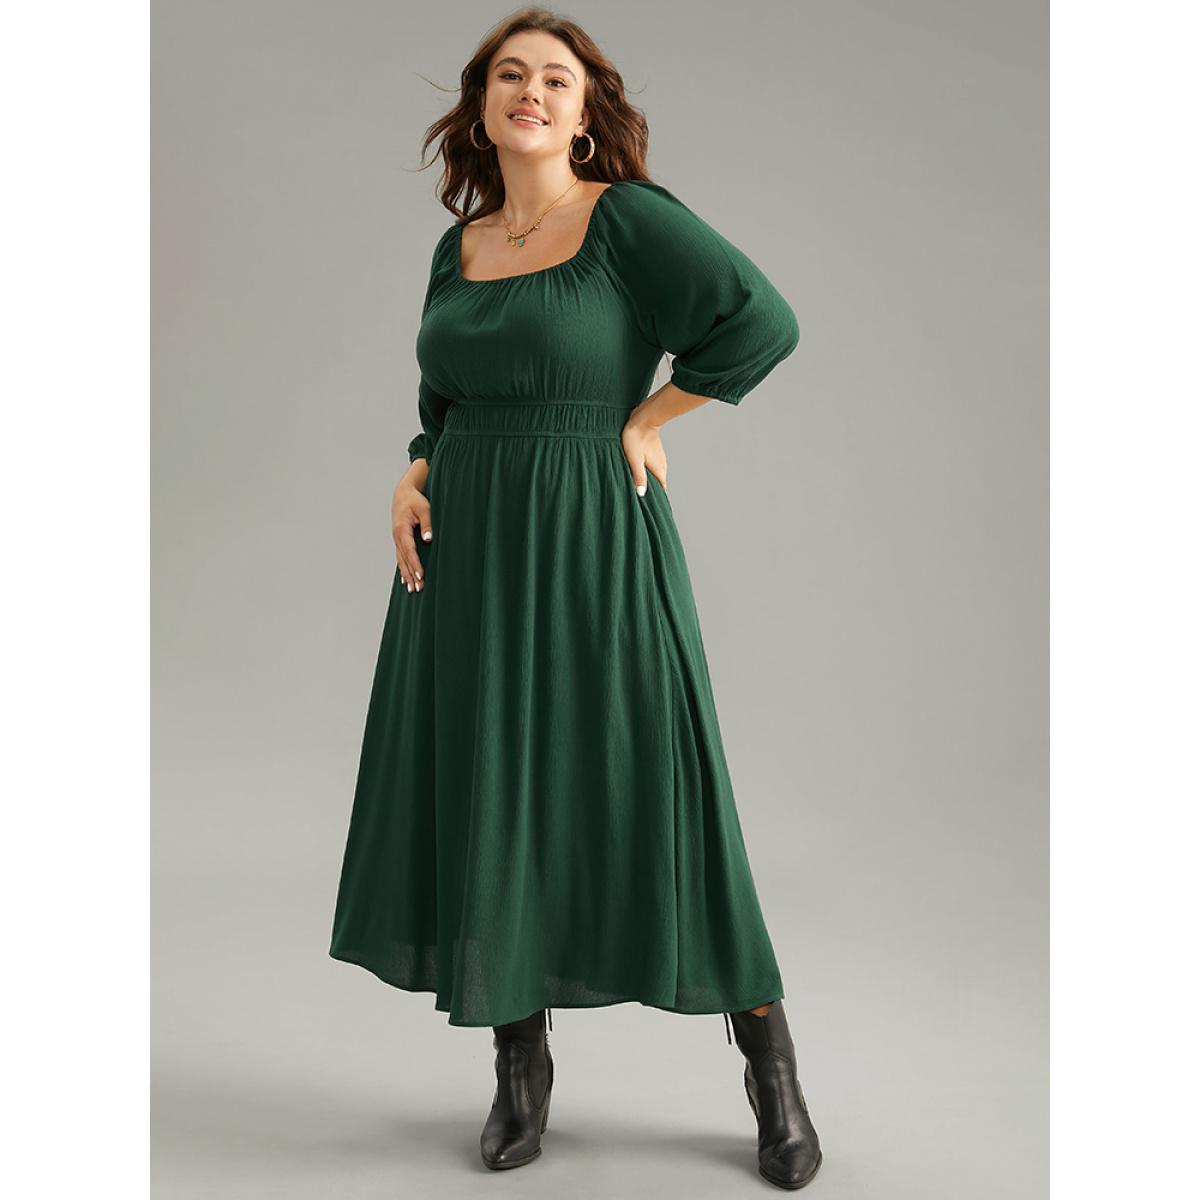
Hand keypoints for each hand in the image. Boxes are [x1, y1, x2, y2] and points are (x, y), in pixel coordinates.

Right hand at [392, 477, 432, 591]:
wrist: (403, 494)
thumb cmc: (415, 500)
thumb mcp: (424, 508)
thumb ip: (427, 523)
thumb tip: (428, 539)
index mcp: (402, 529)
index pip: (409, 550)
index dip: (415, 564)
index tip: (421, 576)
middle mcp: (397, 536)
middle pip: (404, 559)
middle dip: (411, 575)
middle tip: (417, 589)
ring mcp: (397, 539)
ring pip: (401, 561)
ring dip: (406, 575)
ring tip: (411, 589)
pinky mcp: (399, 540)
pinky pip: (400, 557)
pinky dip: (403, 569)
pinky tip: (405, 579)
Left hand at [620, 412, 666, 495]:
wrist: (642, 418)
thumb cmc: (636, 437)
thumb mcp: (634, 459)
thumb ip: (639, 477)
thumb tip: (641, 493)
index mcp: (659, 471)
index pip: (661, 491)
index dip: (655, 500)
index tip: (648, 508)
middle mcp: (662, 466)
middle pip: (658, 485)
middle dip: (650, 493)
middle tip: (639, 502)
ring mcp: (659, 460)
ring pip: (655, 476)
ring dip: (647, 482)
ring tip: (637, 489)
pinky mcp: (654, 454)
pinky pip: (652, 468)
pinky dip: (646, 474)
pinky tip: (637, 474)